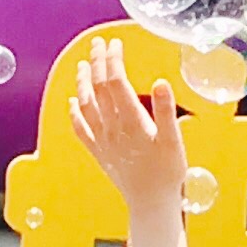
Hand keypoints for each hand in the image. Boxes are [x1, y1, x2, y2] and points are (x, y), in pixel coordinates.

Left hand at [68, 40, 187, 215]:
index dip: (113, 60)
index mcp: (132, 122)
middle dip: (97, 63)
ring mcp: (102, 140)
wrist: (151, 203)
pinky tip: (72, 101)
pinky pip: (80, 128)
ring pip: (86, 105)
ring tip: (83, 64)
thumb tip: (159, 82)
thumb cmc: (167, 173)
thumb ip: (165, 110)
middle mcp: (112, 129)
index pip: (116, 82)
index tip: (114, 43)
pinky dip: (74, 112)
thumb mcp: (174, 140)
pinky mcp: (98, 152)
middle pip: (99, 88)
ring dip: (83, 82)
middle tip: (98, 44)